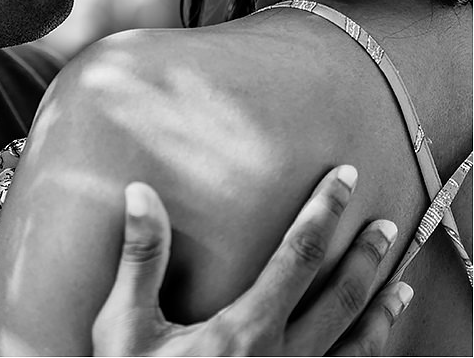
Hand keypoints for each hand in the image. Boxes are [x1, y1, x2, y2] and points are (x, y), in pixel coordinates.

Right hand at [93, 166, 411, 355]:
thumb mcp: (126, 326)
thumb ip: (142, 260)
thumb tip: (140, 196)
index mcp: (245, 332)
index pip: (298, 257)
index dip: (323, 214)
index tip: (342, 183)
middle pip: (342, 298)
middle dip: (365, 257)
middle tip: (383, 227)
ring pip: (359, 347)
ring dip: (381, 311)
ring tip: (398, 286)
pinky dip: (369, 354)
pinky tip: (371, 346)